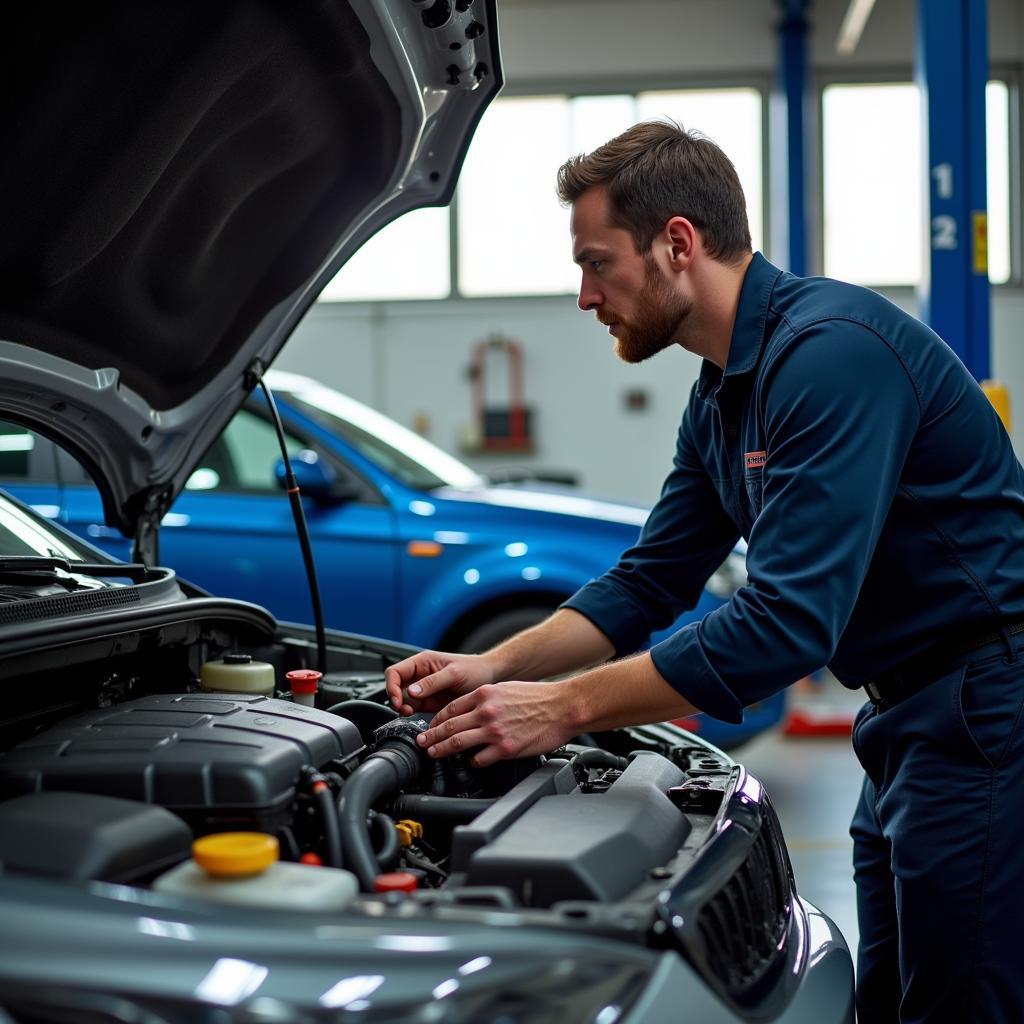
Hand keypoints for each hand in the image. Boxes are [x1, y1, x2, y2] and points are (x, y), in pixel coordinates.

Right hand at [385, 650, 495, 715]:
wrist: (489, 678)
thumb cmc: (474, 669)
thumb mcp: (454, 674)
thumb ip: (432, 682)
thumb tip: (411, 692)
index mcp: (422, 662)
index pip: (395, 672)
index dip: (392, 686)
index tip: (398, 700)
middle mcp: (420, 674)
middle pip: (396, 686)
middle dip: (396, 699)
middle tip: (404, 710)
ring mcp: (424, 689)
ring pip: (403, 699)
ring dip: (403, 708)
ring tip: (411, 713)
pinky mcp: (429, 701)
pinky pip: (414, 708)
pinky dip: (412, 714)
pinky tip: (418, 716)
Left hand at [414, 679, 577, 767]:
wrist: (563, 707)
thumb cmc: (539, 697)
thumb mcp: (506, 688)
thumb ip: (485, 698)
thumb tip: (469, 709)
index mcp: (485, 694)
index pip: (450, 708)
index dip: (436, 719)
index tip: (431, 726)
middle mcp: (486, 712)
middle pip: (449, 726)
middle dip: (431, 736)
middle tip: (422, 742)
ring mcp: (495, 732)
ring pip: (458, 742)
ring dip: (442, 749)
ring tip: (434, 753)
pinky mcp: (506, 749)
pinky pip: (480, 759)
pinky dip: (472, 762)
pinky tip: (471, 762)